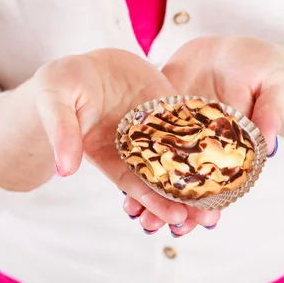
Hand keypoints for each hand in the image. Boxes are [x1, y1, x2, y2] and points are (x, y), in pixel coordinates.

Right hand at [35, 49, 219, 231]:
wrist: (79, 65)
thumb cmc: (59, 87)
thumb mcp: (54, 103)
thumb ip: (62, 133)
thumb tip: (65, 169)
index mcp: (106, 153)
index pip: (133, 182)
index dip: (153, 200)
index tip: (176, 217)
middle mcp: (133, 145)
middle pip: (161, 175)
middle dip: (184, 198)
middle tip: (210, 218)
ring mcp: (151, 124)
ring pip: (179, 152)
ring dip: (200, 172)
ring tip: (227, 193)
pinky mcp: (165, 103)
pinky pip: (188, 119)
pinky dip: (206, 134)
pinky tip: (228, 145)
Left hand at [121, 36, 283, 236]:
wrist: (232, 49)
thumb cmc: (262, 69)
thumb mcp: (272, 87)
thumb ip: (269, 114)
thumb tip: (269, 145)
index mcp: (231, 147)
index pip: (222, 184)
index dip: (213, 205)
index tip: (204, 223)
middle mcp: (202, 146)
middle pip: (187, 183)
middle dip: (173, 207)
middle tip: (155, 226)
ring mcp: (179, 132)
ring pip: (162, 168)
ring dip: (150, 192)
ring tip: (133, 214)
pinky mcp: (161, 115)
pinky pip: (146, 140)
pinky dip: (135, 160)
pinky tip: (121, 181)